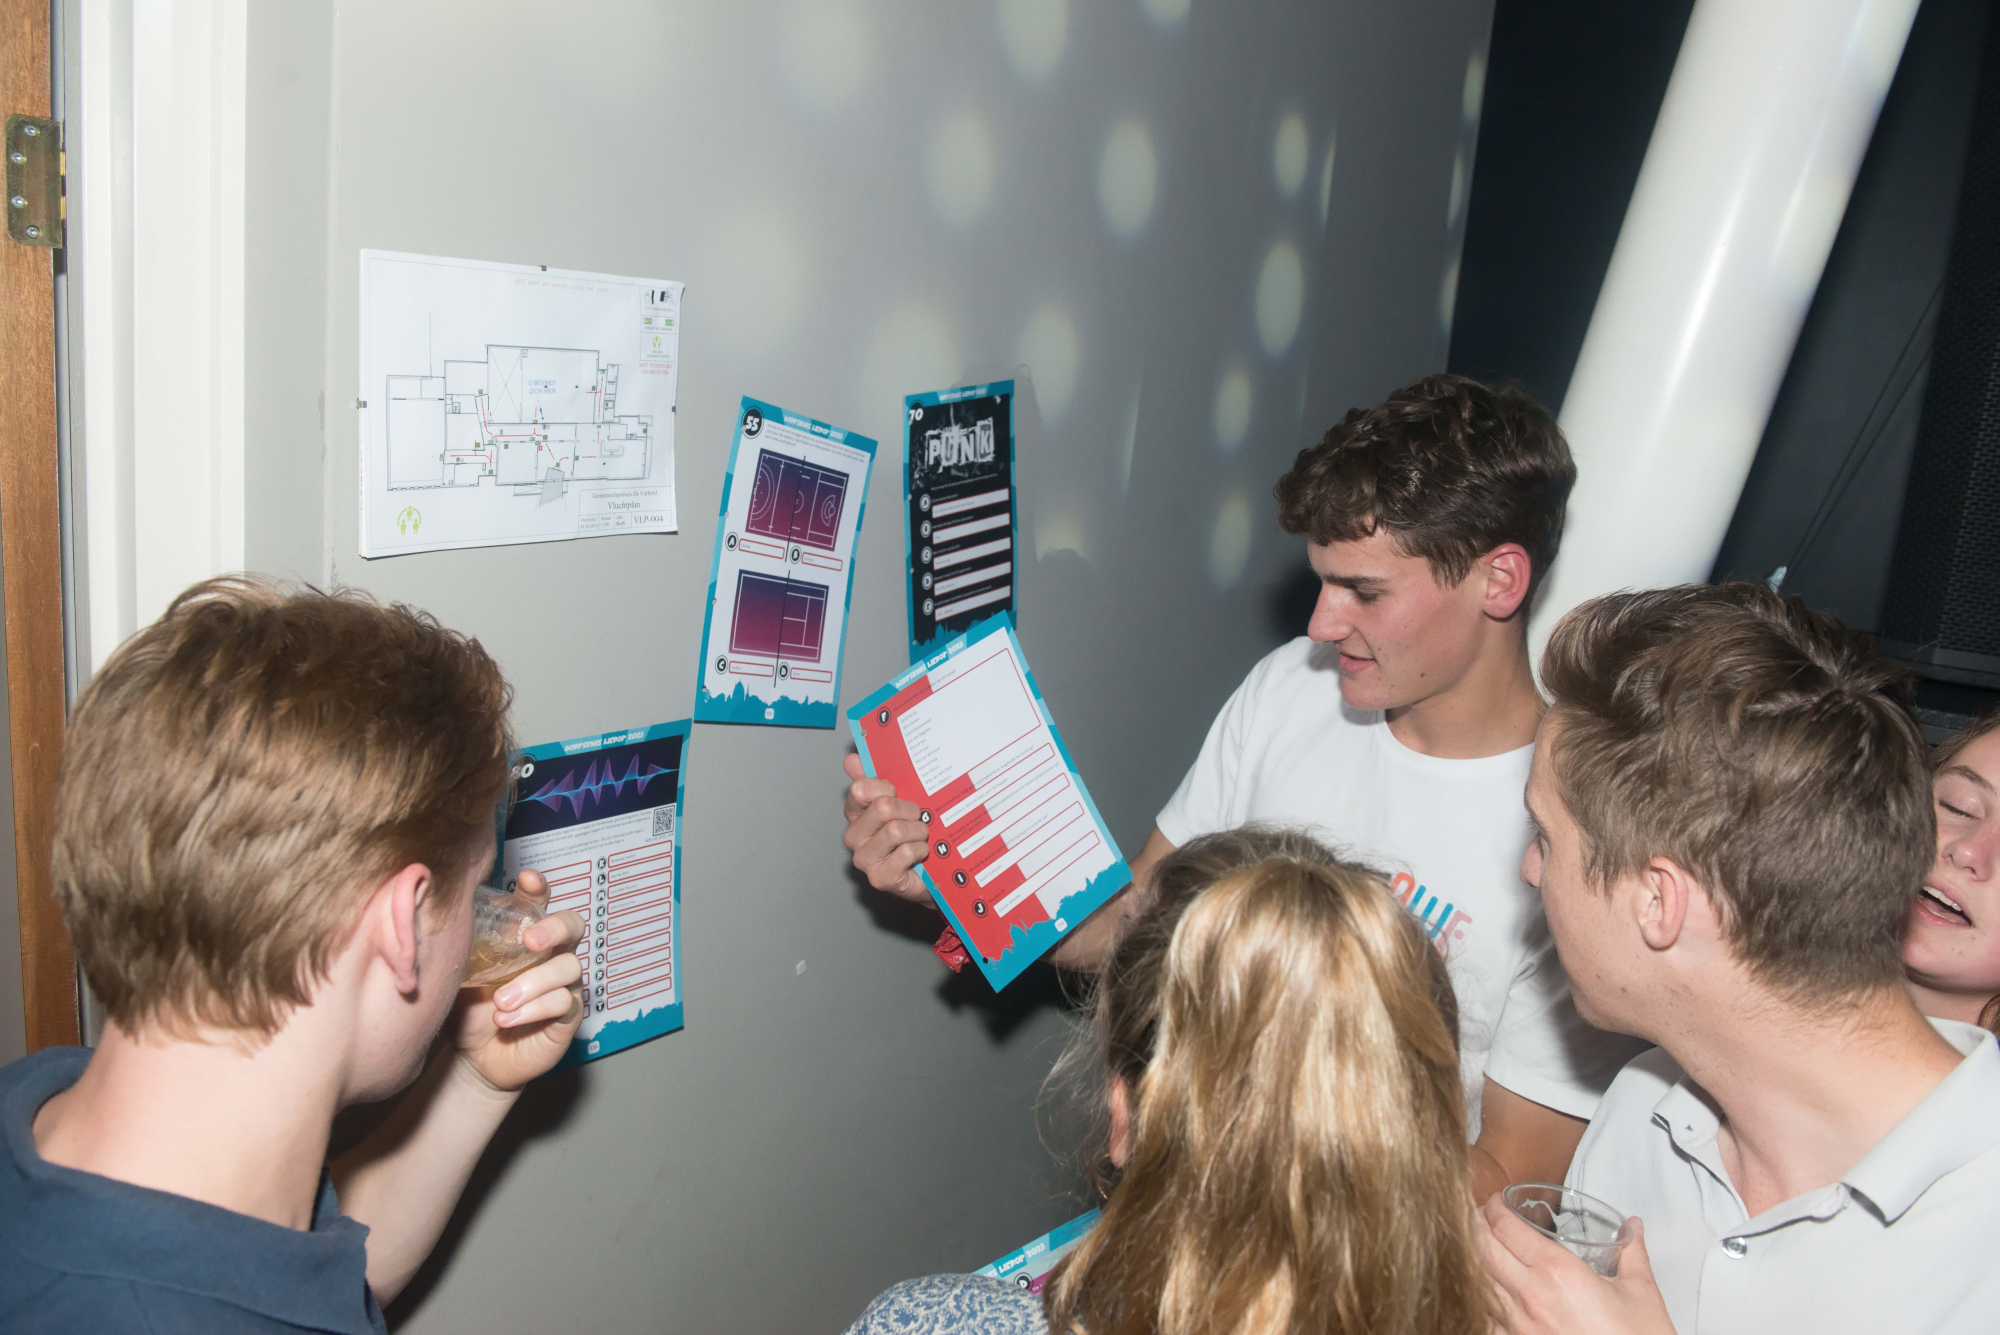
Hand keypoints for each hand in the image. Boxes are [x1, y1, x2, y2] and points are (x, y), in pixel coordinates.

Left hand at [448, 869, 585, 1093]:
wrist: (474, 1058)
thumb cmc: (467, 1009)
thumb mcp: (457, 975)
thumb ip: (457, 947)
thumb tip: (429, 915)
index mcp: (524, 937)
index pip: (537, 903)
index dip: (537, 888)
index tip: (527, 879)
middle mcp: (550, 955)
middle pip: (572, 925)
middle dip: (554, 927)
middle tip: (529, 940)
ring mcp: (563, 984)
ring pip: (567, 967)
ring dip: (532, 982)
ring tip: (500, 1002)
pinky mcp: (568, 1015)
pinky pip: (563, 1002)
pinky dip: (533, 1010)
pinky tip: (505, 1020)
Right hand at [842, 752, 933, 903]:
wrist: (930, 872)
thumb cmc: (912, 835)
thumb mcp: (898, 802)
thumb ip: (874, 780)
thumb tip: (851, 759)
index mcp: (856, 813)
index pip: (861, 789)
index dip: (887, 788)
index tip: (897, 793)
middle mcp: (854, 836)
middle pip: (883, 808)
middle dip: (909, 810)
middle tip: (917, 818)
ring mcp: (865, 859)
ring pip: (896, 830)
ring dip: (918, 832)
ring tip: (921, 837)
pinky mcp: (880, 878)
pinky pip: (906, 853)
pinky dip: (921, 850)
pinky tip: (921, 854)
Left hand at [1474, 1193, 1674, 1334]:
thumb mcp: (1640, 1293)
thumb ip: (1632, 1253)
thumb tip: (1633, 1227)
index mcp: (1558, 1272)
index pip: (1506, 1227)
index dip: (1494, 1207)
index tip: (1496, 1201)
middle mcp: (1530, 1295)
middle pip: (1482, 1248)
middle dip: (1475, 1225)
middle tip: (1478, 1214)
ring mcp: (1518, 1325)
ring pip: (1479, 1281)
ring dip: (1475, 1258)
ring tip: (1479, 1246)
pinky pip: (1486, 1317)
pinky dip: (1482, 1298)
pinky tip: (1488, 1291)